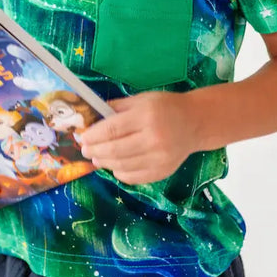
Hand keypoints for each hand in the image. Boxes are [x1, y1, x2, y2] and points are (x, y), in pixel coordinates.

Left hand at [79, 92, 198, 184]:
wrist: (195, 123)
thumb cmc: (165, 107)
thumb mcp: (141, 99)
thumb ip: (117, 107)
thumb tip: (92, 118)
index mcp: (146, 116)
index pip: (112, 129)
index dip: (93, 135)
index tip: (82, 137)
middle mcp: (153, 139)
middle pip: (114, 150)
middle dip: (95, 150)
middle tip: (85, 149)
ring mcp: (159, 158)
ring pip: (122, 166)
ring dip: (105, 163)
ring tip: (97, 157)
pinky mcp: (162, 172)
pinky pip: (134, 177)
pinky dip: (120, 173)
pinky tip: (115, 166)